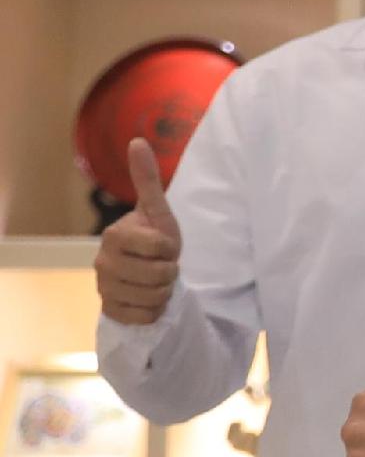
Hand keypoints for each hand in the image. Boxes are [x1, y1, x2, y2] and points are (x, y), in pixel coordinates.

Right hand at [93, 137, 180, 326]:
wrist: (143, 273)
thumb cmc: (153, 239)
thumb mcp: (157, 210)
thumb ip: (147, 179)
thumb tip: (138, 140)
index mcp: (114, 236)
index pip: (161, 247)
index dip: (170, 248)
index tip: (163, 245)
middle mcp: (102, 263)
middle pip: (160, 275)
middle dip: (170, 271)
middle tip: (161, 265)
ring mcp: (103, 289)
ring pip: (154, 296)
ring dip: (164, 290)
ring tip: (155, 281)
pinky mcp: (110, 311)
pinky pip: (146, 316)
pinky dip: (154, 310)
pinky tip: (147, 299)